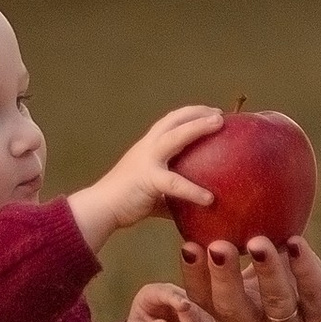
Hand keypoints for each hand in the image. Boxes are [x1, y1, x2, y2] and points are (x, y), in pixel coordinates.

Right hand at [67, 104, 222, 259]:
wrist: (100, 209)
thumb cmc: (127, 201)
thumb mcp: (155, 191)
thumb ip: (174, 193)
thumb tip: (200, 204)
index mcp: (148, 146)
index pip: (171, 121)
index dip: (191, 114)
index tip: (212, 113)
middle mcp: (147, 147)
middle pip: (174, 119)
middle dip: (198, 112)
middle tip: (221, 115)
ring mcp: (147, 160)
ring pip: (175, 136)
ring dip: (198, 127)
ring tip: (218, 123)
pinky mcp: (147, 179)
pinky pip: (175, 182)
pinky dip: (193, 190)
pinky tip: (209, 199)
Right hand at [178, 233, 320, 321]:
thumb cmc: (285, 287)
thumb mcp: (255, 275)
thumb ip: (234, 248)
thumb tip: (207, 199)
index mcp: (235, 315)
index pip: (206, 300)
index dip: (194, 276)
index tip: (188, 246)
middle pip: (233, 309)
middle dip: (224, 278)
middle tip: (218, 246)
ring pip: (277, 303)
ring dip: (266, 272)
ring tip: (258, 242)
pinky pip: (314, 292)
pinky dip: (304, 267)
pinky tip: (296, 242)